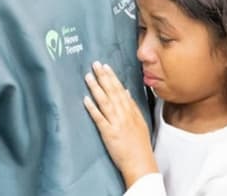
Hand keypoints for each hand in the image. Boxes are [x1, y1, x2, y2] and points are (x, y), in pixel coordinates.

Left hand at [84, 61, 157, 186]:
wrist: (140, 161)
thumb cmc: (140, 144)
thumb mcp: (140, 121)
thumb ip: (132, 106)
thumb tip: (126, 92)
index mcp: (131, 111)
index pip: (121, 90)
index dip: (112, 77)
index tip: (105, 67)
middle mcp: (124, 114)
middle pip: (113, 92)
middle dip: (104, 77)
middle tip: (95, 64)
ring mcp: (116, 123)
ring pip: (106, 102)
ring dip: (97, 88)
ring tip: (89, 77)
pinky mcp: (109, 133)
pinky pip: (100, 118)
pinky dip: (93, 108)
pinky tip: (86, 99)